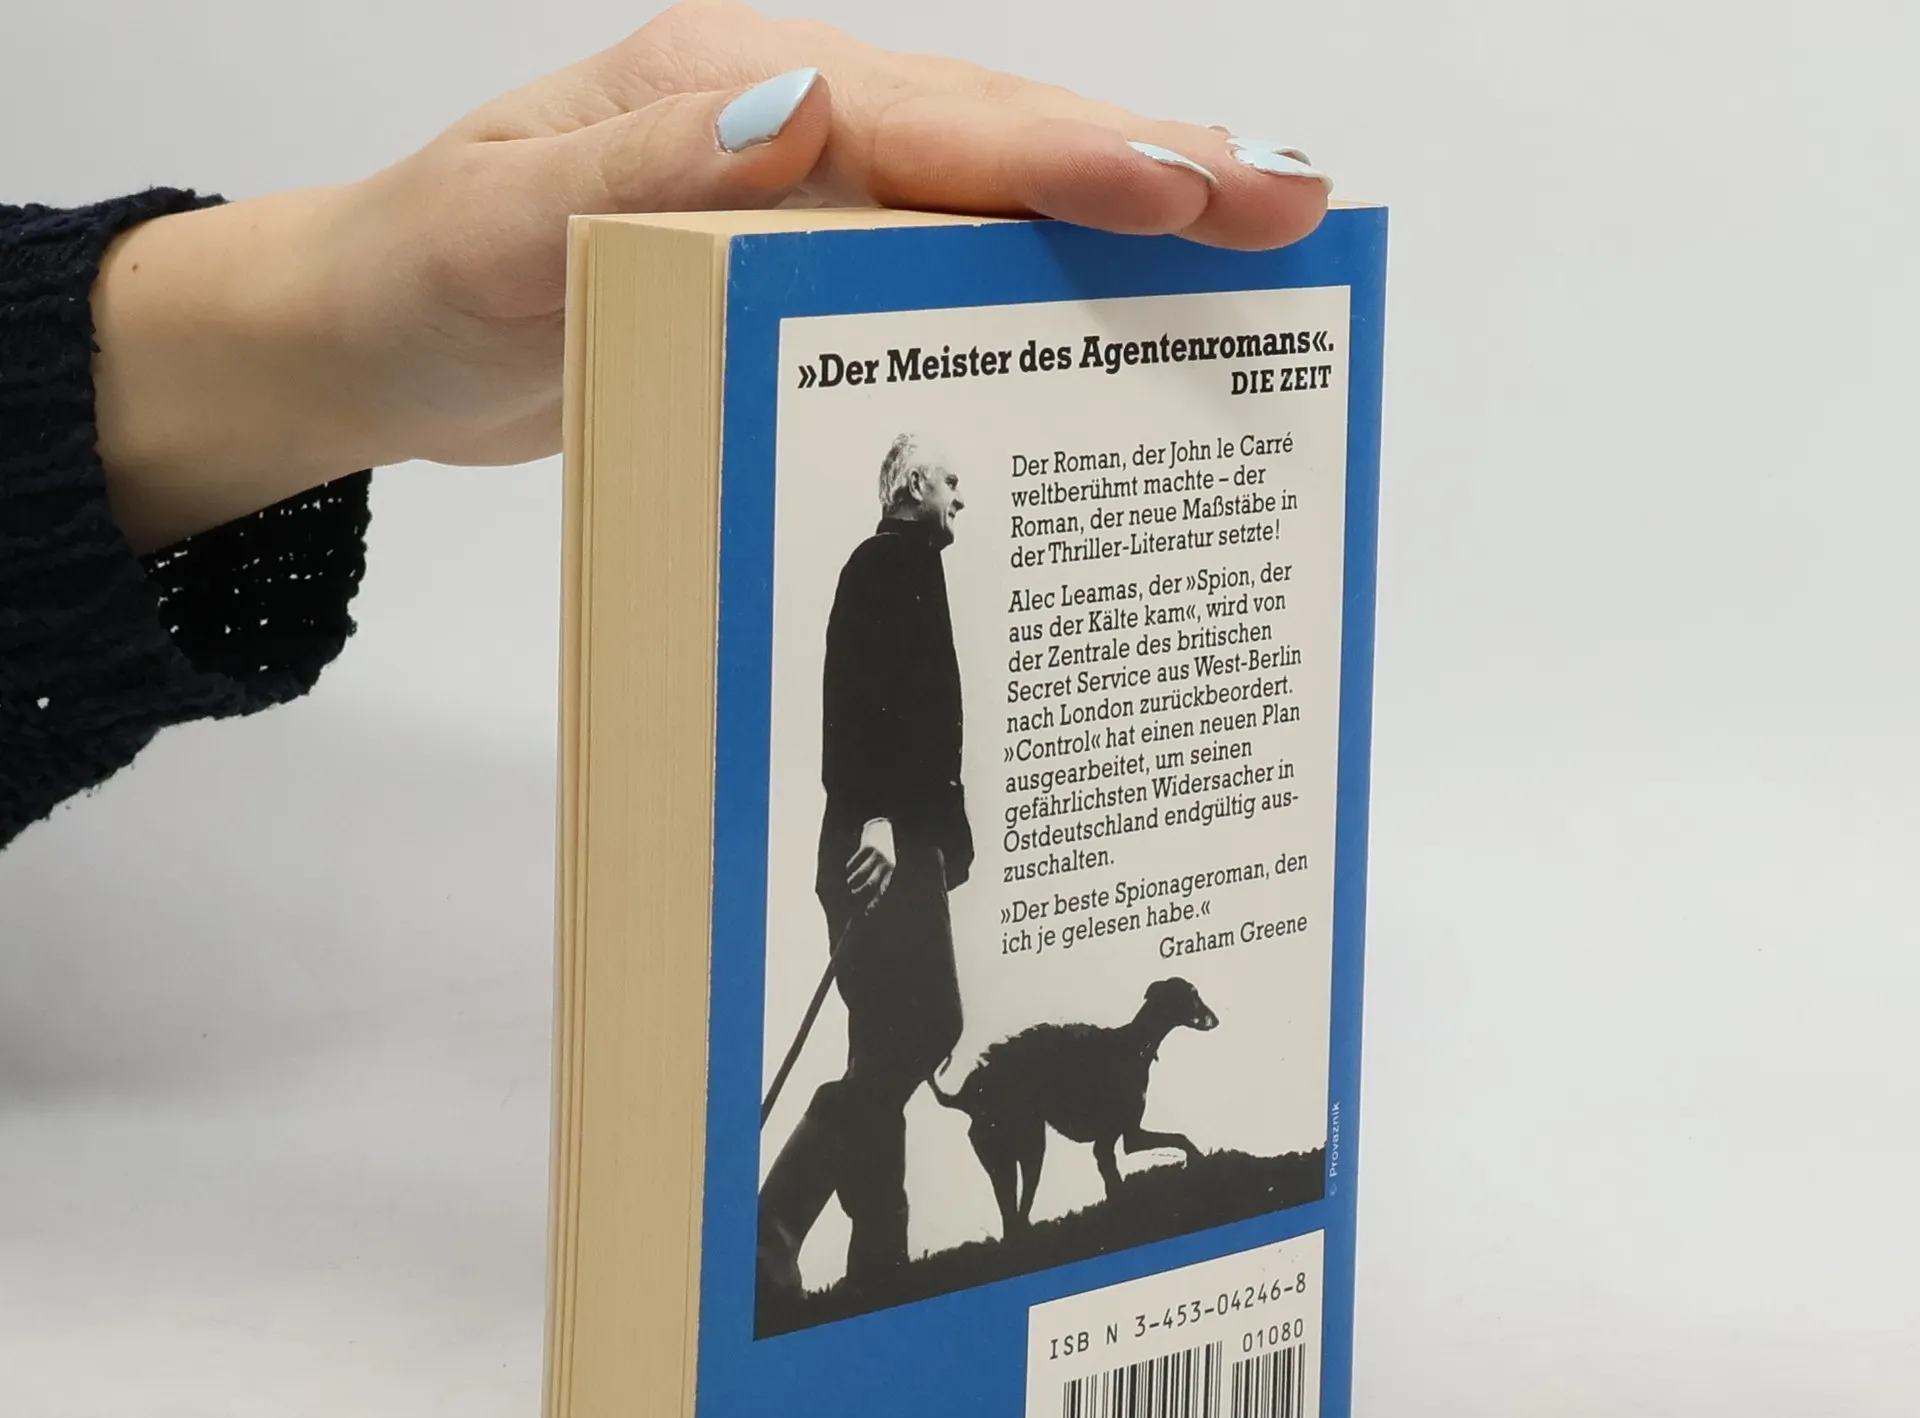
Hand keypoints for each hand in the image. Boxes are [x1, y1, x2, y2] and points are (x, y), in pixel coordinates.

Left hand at [91, 0, 1329, 549]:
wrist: (377, 336)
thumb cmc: (424, 278)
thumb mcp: (501, 232)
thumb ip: (647, 182)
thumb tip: (805, 119)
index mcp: (725, 97)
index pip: (924, 120)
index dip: (1058, 157)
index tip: (1183, 189)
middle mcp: (782, 126)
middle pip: (994, 135)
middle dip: (1148, 167)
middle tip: (1293, 201)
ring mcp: (798, 193)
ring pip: (989, 193)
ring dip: (1121, 215)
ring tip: (1253, 238)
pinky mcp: (798, 267)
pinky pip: (941, 263)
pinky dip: (1039, 278)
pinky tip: (1112, 310)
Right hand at [847, 818, 896, 904]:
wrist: (883, 827)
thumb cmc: (882, 853)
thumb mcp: (886, 865)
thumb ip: (879, 879)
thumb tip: (867, 900)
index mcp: (892, 871)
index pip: (883, 890)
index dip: (874, 902)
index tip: (866, 913)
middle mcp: (886, 864)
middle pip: (870, 884)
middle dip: (859, 893)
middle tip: (852, 895)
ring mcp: (877, 855)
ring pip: (860, 875)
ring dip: (852, 881)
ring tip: (849, 883)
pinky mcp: (868, 846)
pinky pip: (854, 863)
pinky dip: (849, 868)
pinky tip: (849, 869)